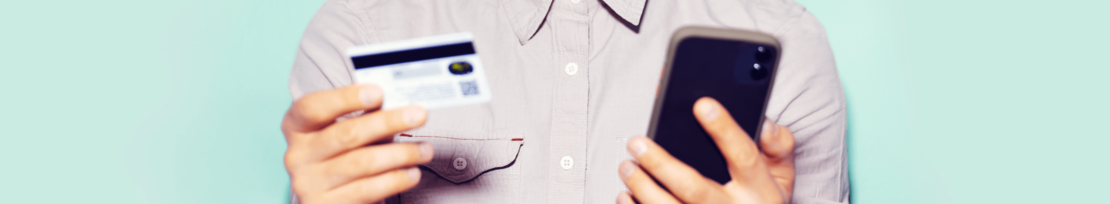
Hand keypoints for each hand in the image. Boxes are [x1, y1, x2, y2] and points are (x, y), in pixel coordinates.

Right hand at [282, 84, 432, 203]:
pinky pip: (367, 190)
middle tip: (419, 115)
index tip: (378, 93)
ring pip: (362, 163)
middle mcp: (297, 155)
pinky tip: (412, 173)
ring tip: (424, 150)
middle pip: (346, 134)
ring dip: (400, 154)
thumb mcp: (343, 130)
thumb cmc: (342, 154)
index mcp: (297, 127)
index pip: (314, 107)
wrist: (330, 198)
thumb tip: (399, 105)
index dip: (345, 98)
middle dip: (387, 122)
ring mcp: (309, 184)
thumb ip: (363, 116)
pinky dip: (395, 180)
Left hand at [618, 97, 795, 203]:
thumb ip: (777, 146)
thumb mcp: (783, 175)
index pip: (743, 156)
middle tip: (637, 142)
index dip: (724, 130)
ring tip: (627, 166)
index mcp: (760, 191)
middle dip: (661, 163)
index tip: (702, 105)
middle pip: (694, 187)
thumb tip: (763, 124)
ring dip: (642, 187)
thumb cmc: (762, 200)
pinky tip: (625, 195)